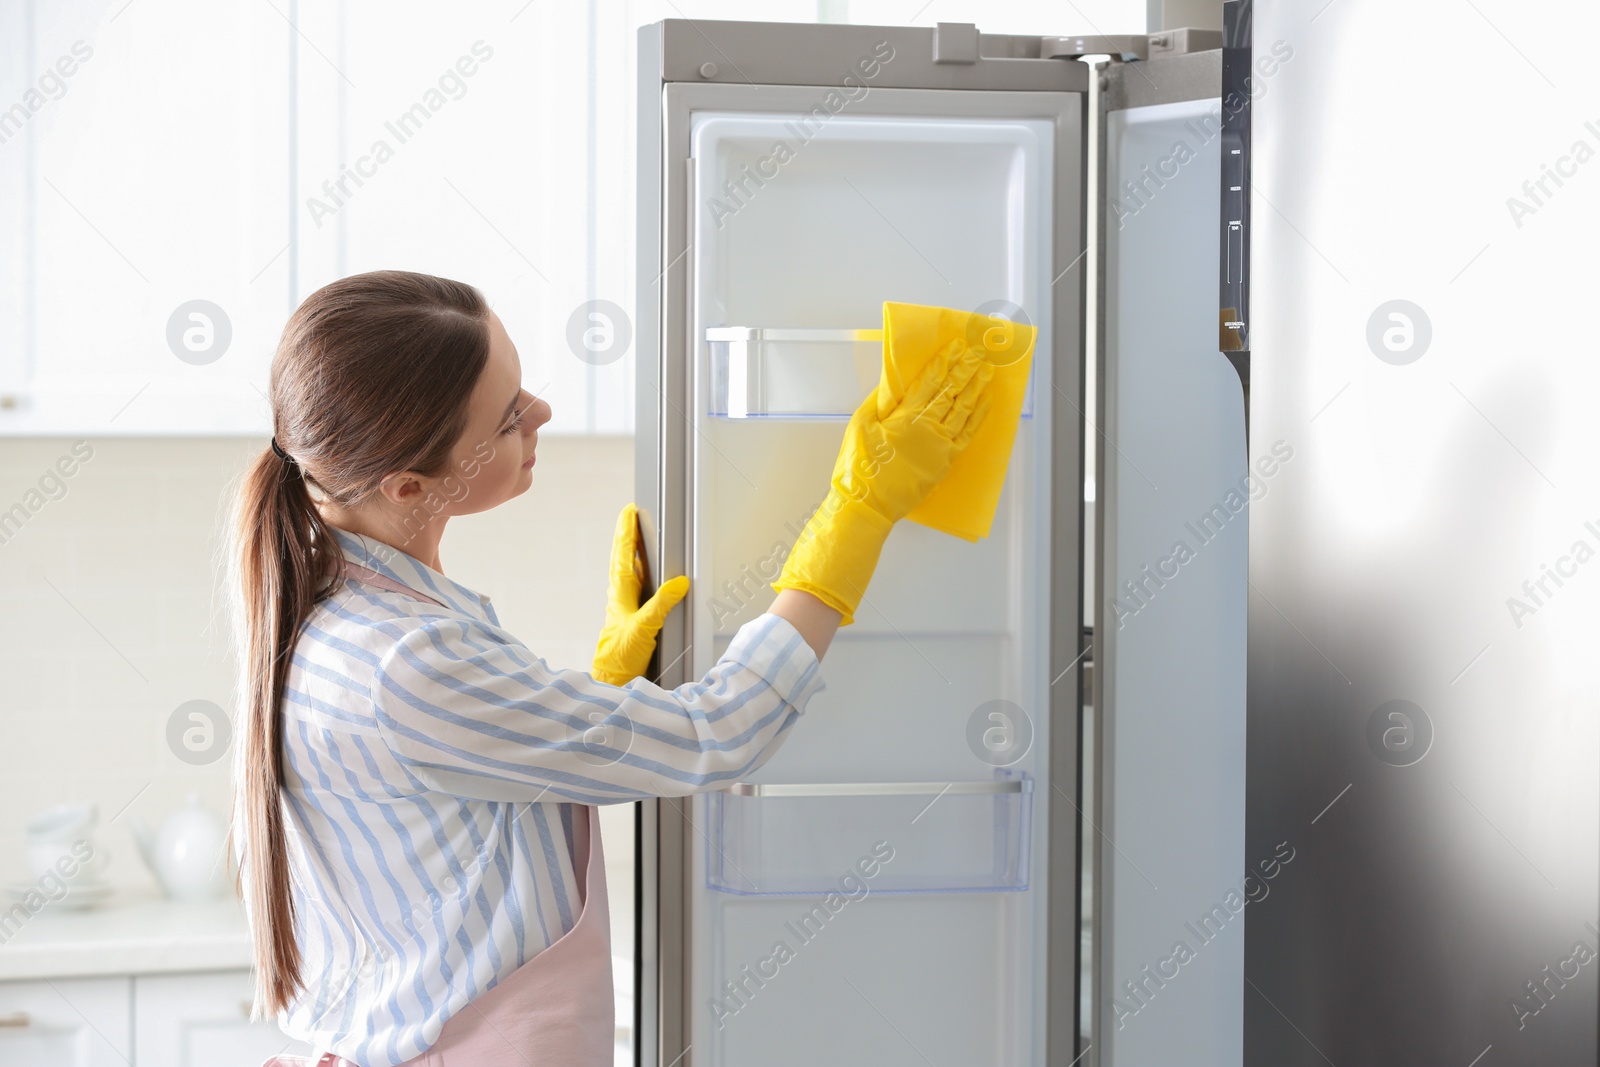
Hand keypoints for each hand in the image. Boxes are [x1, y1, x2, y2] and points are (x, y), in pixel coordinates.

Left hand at [592, 504, 688, 685]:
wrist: (614, 679)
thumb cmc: (621, 655)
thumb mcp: (644, 627)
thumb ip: (661, 604)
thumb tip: (680, 582)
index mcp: (620, 591)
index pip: (623, 552)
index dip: (626, 530)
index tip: (629, 510)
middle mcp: (621, 594)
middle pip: (624, 556)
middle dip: (628, 534)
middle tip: (633, 514)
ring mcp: (626, 603)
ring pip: (630, 569)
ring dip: (634, 551)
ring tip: (641, 534)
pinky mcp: (634, 615)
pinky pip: (639, 585)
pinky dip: (644, 572)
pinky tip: (651, 572)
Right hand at [837, 339, 993, 523]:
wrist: (869, 504)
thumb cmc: (859, 468)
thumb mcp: (859, 426)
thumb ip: (877, 402)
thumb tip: (893, 385)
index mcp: (905, 416)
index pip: (930, 381)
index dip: (944, 362)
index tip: (957, 347)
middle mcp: (927, 427)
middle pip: (951, 390)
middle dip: (965, 368)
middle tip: (979, 351)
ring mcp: (940, 445)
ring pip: (963, 409)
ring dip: (976, 387)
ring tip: (987, 370)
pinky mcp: (946, 462)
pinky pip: (968, 435)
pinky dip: (978, 417)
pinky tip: (986, 402)